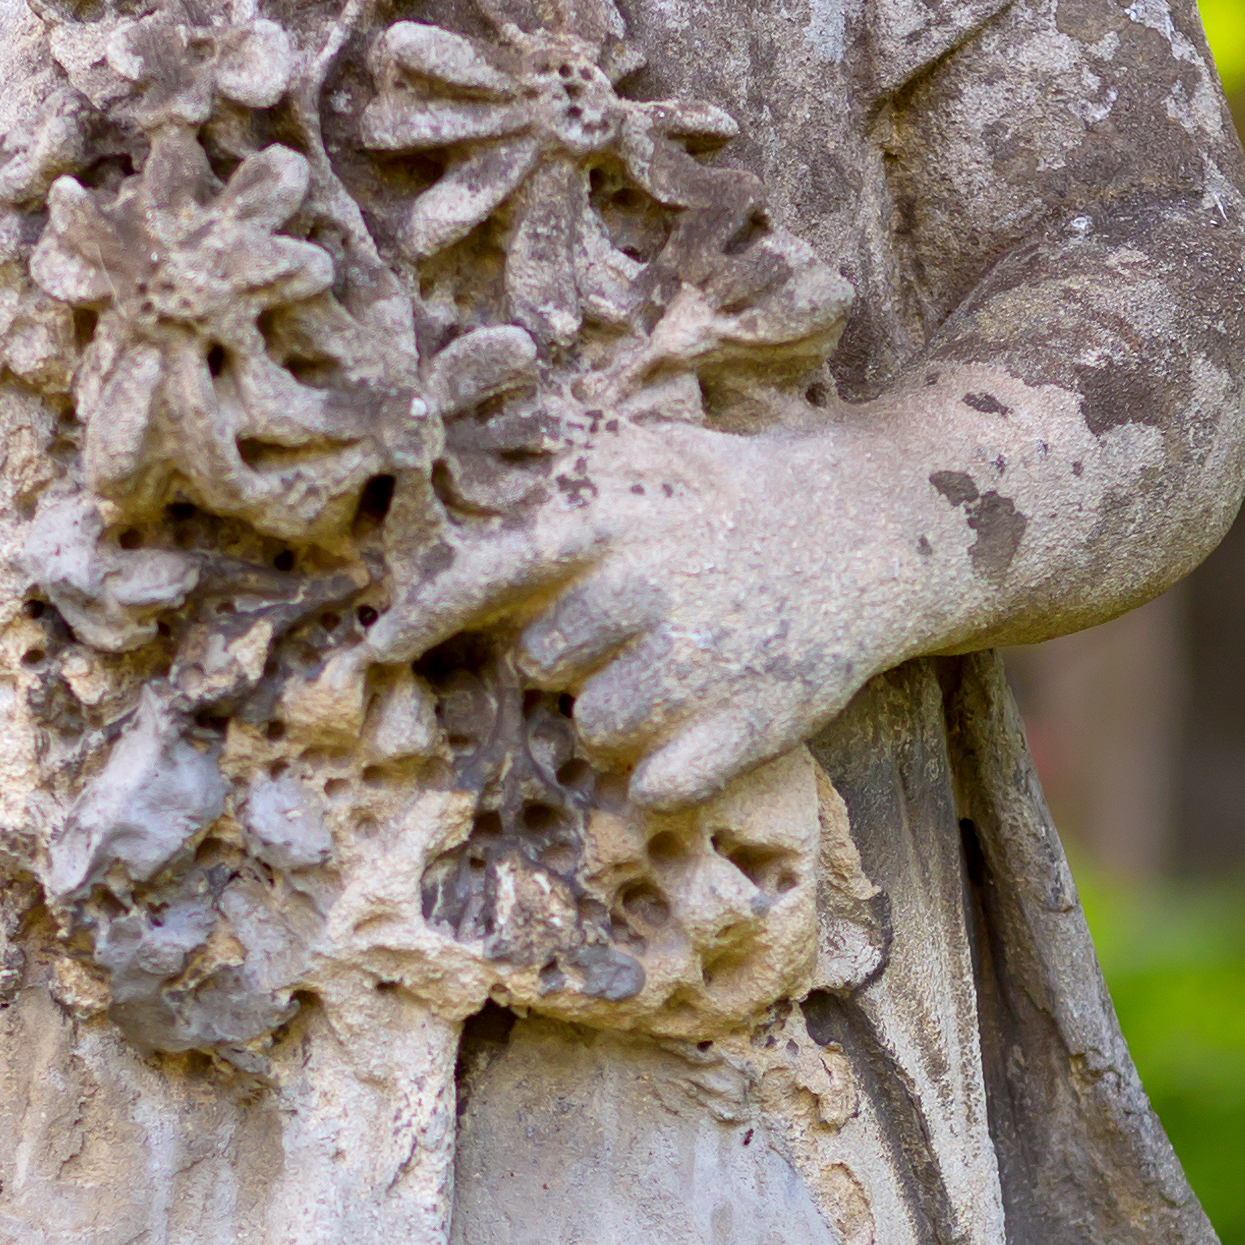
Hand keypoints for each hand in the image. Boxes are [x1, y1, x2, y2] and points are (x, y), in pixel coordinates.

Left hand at [389, 413, 924, 812]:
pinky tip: (699, 731)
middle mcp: (646, 586)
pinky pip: (655, 785)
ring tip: (674, 676)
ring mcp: (700, 658)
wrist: (865, 532)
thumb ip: (559, 494)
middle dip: (570, 660)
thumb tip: (447, 521)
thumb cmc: (732, 501)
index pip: (492, 569)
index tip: (379, 652)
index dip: (428, 613)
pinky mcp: (751, 722)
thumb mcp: (646, 459)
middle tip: (629, 634)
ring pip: (593, 731)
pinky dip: (663, 775)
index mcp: (614, 519)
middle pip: (543, 664)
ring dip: (617, 718)